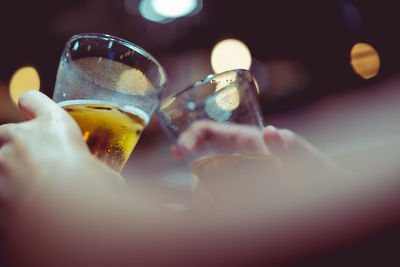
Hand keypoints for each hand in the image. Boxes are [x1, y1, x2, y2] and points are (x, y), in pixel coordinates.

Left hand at [0, 90, 122, 216]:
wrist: (65, 214)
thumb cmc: (90, 188)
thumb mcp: (105, 177)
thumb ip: (100, 175)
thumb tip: (114, 185)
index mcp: (53, 125)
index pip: (32, 99)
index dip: (32, 106)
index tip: (33, 114)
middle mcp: (21, 137)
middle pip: (7, 133)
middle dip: (17, 149)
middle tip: (35, 168)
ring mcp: (1, 162)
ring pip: (0, 162)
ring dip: (10, 174)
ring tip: (31, 192)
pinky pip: (0, 188)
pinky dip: (8, 197)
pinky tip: (27, 208)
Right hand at [171, 121, 342, 204]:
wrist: (325, 199)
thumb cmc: (318, 172)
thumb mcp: (307, 159)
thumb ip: (290, 147)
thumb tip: (269, 132)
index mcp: (246, 141)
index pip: (209, 131)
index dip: (190, 137)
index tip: (179, 151)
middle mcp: (234, 158)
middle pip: (200, 162)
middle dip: (198, 180)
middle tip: (211, 199)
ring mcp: (233, 179)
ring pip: (203, 185)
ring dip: (205, 198)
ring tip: (224, 211)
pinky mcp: (234, 198)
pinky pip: (211, 202)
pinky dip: (206, 209)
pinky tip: (214, 216)